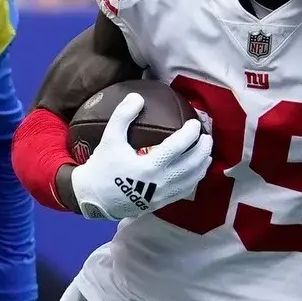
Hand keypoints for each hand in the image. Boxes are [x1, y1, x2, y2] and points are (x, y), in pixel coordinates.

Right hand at [70, 91, 214, 220]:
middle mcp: (159, 183)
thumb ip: (122, 116)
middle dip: (203, 149)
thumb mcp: (109, 139)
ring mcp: (162, 196)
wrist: (93, 198)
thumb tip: (137, 96)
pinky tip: (197, 171)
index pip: (177, 147)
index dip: (190, 134)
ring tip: (208, 152)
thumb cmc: (102, 167)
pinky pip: (184, 192)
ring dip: (203, 165)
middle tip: (207, 137)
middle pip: (191, 165)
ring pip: (191, 180)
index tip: (196, 123)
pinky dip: (195, 180)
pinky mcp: (160, 204)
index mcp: (148, 167)